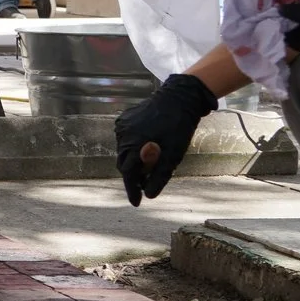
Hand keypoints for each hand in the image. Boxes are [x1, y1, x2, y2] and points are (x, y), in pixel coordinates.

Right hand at [114, 72, 219, 204]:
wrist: (178, 97)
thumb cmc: (178, 128)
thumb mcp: (173, 155)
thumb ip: (159, 176)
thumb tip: (149, 196)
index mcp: (134, 145)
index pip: (128, 174)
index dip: (132, 190)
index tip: (136, 203)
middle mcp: (123, 136)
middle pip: (124, 164)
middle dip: (133, 176)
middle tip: (145, 185)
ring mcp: (121, 126)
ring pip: (123, 152)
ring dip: (133, 160)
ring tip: (149, 163)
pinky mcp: (123, 119)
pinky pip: (125, 139)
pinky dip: (133, 146)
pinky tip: (146, 144)